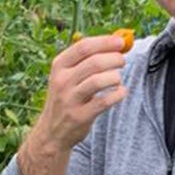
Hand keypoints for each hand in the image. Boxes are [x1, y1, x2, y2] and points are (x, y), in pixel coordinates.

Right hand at [17, 33, 129, 174]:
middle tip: (122, 61)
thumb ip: (87, 59)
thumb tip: (116, 41)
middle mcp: (62, 81)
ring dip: (115, 77)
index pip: (84, 47)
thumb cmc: (67, 97)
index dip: (105, 42)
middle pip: (94, 62)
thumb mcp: (67, 76)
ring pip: (99, 81)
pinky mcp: (80, 116)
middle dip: (114, 59)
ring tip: (118, 79)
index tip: (120, 42)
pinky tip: (121, 92)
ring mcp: (70, 100)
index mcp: (59, 66)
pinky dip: (117, 94)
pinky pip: (104, 101)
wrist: (52, 132)